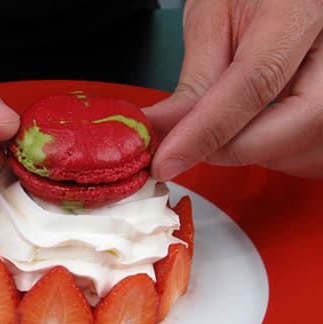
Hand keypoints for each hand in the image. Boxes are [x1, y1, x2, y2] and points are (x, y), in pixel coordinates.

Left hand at [144, 0, 322, 179]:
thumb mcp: (211, 21)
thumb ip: (195, 82)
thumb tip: (165, 131)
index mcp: (302, 7)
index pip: (257, 82)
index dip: (208, 130)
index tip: (168, 159)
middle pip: (300, 121)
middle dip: (234, 148)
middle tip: (187, 149)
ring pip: (309, 146)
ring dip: (255, 153)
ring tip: (219, 131)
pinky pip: (314, 150)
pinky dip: (275, 153)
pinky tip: (250, 133)